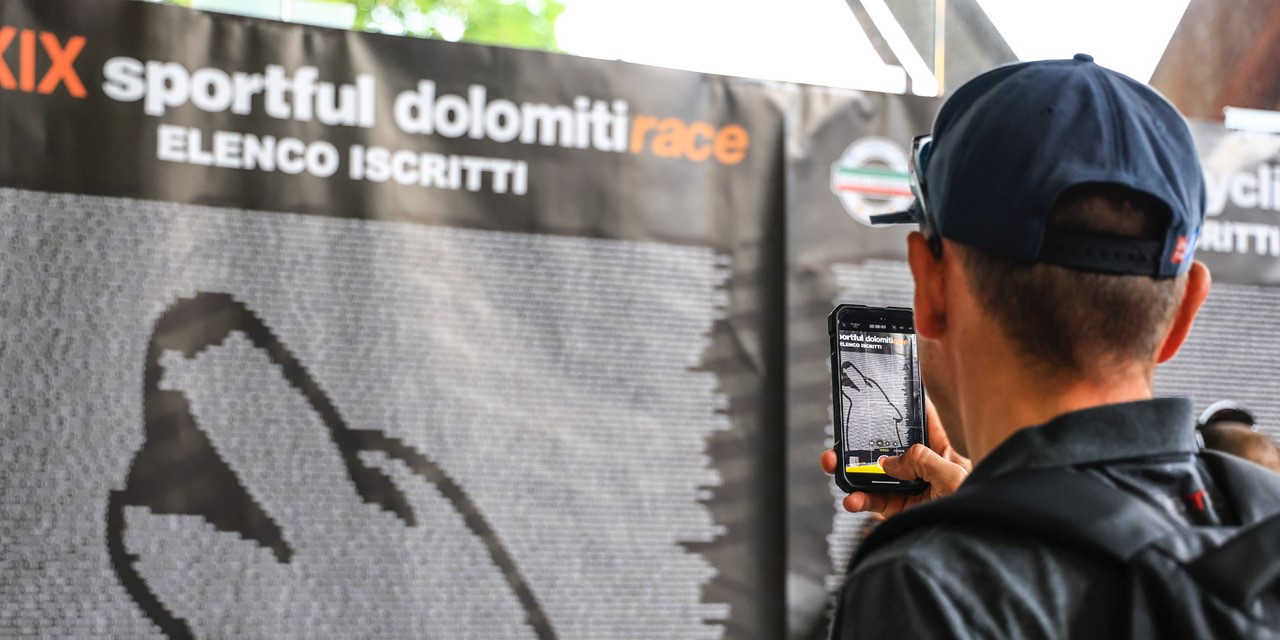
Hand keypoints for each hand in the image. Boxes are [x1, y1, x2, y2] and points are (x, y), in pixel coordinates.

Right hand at [820, 399, 970, 519]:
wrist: (973, 541)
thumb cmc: (975, 504)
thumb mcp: (953, 475)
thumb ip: (921, 461)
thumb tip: (889, 462)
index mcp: (942, 452)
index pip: (924, 423)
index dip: (909, 406)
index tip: (890, 390)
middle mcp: (922, 469)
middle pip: (888, 449)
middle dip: (862, 442)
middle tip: (842, 436)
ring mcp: (909, 491)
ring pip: (874, 476)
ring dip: (851, 471)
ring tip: (834, 466)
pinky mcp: (899, 512)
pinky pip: (873, 503)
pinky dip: (859, 500)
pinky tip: (851, 499)